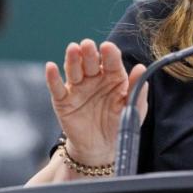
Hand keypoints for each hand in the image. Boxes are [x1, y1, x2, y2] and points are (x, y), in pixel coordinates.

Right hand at [44, 39, 147, 166]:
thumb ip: (136, 89)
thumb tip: (141, 68)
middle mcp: (94, 78)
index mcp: (113, 77)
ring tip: (73, 49)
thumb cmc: (118, 124)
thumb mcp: (131, 108)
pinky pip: (57, 88)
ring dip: (73, 60)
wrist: (100, 148)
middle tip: (87, 44)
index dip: (109, 54)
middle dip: (89, 53)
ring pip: (74, 70)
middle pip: (91, 62)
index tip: (108, 47)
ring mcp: (77, 88)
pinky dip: (52, 78)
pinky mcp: (63, 101)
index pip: (111, 62)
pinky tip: (51, 67)